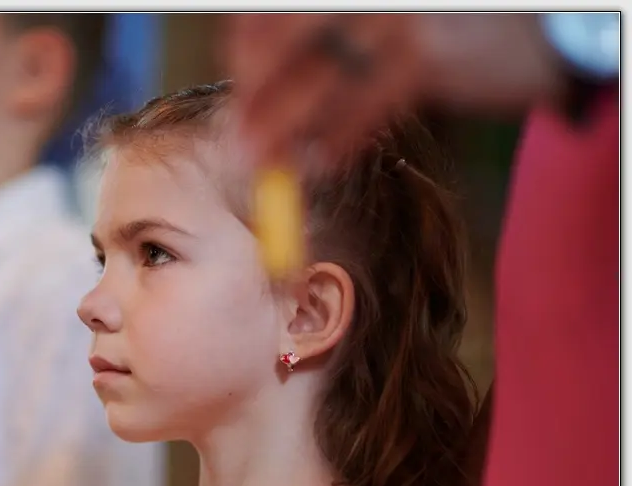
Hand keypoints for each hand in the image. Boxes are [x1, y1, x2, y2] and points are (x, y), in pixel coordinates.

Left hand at [226, 13, 565, 172]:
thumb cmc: (460, 22)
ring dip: (283, 132)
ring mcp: (392, 20)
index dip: (245, 54)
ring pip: (314, 82)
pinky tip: (322, 164)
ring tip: (270, 166)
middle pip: (279, 43)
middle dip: (256, 100)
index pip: (269, 12)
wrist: (548, 25)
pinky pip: (359, 110)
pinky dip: (336, 143)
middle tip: (244, 145)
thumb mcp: (392, 16)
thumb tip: (265, 90)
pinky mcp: (422, 60)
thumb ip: (334, 36)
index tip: (241, 94)